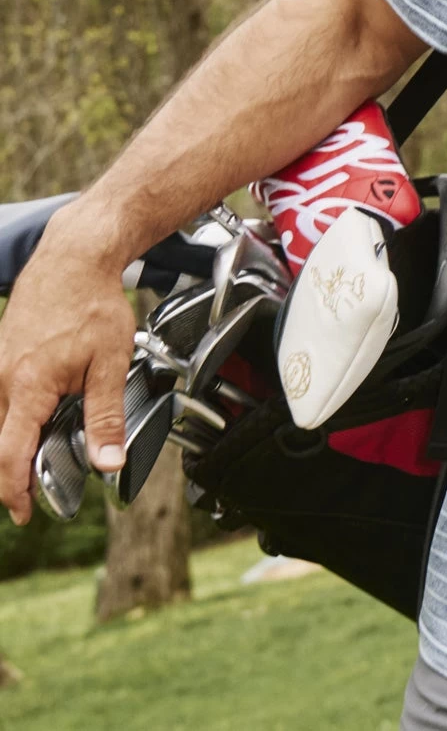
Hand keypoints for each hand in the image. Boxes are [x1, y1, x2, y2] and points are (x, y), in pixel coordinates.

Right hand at [0, 213, 134, 523]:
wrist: (73, 257)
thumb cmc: (93, 302)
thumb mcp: (111, 361)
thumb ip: (106, 416)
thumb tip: (107, 463)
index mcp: (27, 386)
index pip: (10, 455)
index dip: (15, 491)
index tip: (23, 514)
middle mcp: (2, 378)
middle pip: (2, 442)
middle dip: (17, 471)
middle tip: (37, 493)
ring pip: (1, 420)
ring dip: (17, 441)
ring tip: (40, 457)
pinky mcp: (0, 354)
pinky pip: (3, 397)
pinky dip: (16, 415)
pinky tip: (40, 415)